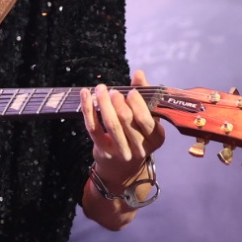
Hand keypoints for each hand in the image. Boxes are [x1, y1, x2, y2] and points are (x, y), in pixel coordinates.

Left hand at [80, 69, 165, 190]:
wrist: (123, 168)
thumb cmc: (137, 134)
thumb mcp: (147, 118)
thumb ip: (145, 94)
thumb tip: (139, 73)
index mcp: (156, 138)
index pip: (147, 121)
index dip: (138, 105)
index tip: (130, 91)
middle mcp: (140, 148)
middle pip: (127, 122)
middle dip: (118, 103)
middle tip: (112, 90)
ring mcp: (121, 152)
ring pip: (110, 125)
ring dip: (103, 103)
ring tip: (100, 89)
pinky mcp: (103, 151)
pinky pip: (94, 128)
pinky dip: (88, 110)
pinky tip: (85, 95)